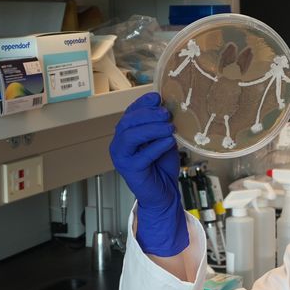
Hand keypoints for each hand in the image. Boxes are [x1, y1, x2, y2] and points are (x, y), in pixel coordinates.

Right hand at [110, 92, 188, 256]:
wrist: (163, 192)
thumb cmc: (162, 165)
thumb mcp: (162, 139)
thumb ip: (160, 124)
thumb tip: (166, 105)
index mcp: (125, 134)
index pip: (130, 113)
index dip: (143, 103)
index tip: (158, 97)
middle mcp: (119, 145)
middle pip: (127, 122)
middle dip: (148, 114)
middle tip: (166, 113)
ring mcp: (122, 158)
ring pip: (130, 136)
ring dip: (151, 128)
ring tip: (169, 127)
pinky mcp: (130, 171)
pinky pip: (142, 155)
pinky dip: (157, 146)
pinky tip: (169, 142)